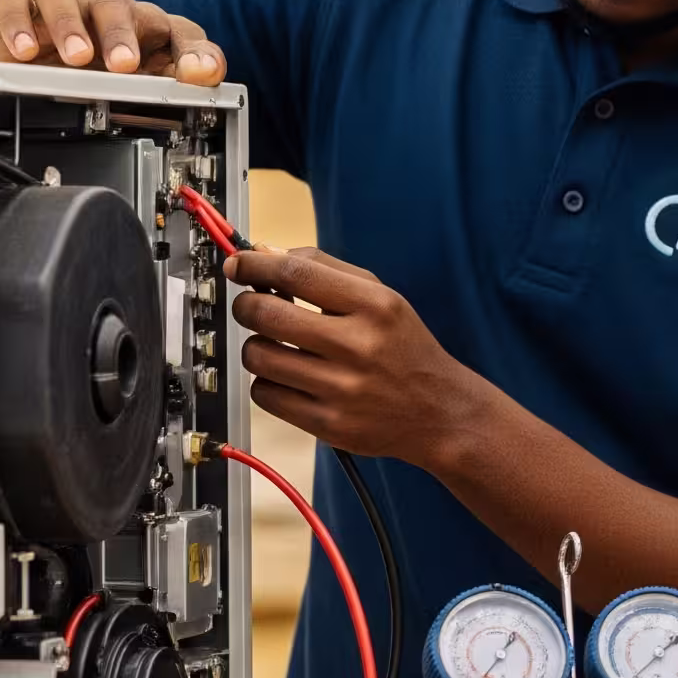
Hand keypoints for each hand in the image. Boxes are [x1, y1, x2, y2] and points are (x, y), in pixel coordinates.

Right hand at [0, 0, 225, 84]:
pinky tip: (25, 50)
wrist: (41, 76)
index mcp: (148, 28)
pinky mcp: (20, 9)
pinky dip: (17, 21)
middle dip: (120, 33)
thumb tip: (204, 73)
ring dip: (70, 23)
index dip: (192, 50)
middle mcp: (104, 9)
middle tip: (123, 64)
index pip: (180, 30)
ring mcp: (62, 5)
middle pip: (115, 5)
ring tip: (76, 57)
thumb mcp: (147, 87)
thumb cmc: (102, 76)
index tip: (196, 73)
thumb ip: (182, 81)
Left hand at [228, 246, 496, 467]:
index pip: (296, 273)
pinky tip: (290, 378)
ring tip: (276, 346)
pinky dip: (267, 383)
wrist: (439, 411)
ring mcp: (342, 389)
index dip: (254, 265)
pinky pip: (264, 395)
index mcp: (375, 306)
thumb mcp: (382, 298)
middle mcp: (359, 346)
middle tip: (252, 306)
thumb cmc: (405, 349)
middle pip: (266, 314)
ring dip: (255, 347)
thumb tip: (267, 253)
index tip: (238, 265)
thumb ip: (326, 270)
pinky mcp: (327, 424)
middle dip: (246, 305)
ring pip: (257, 356)